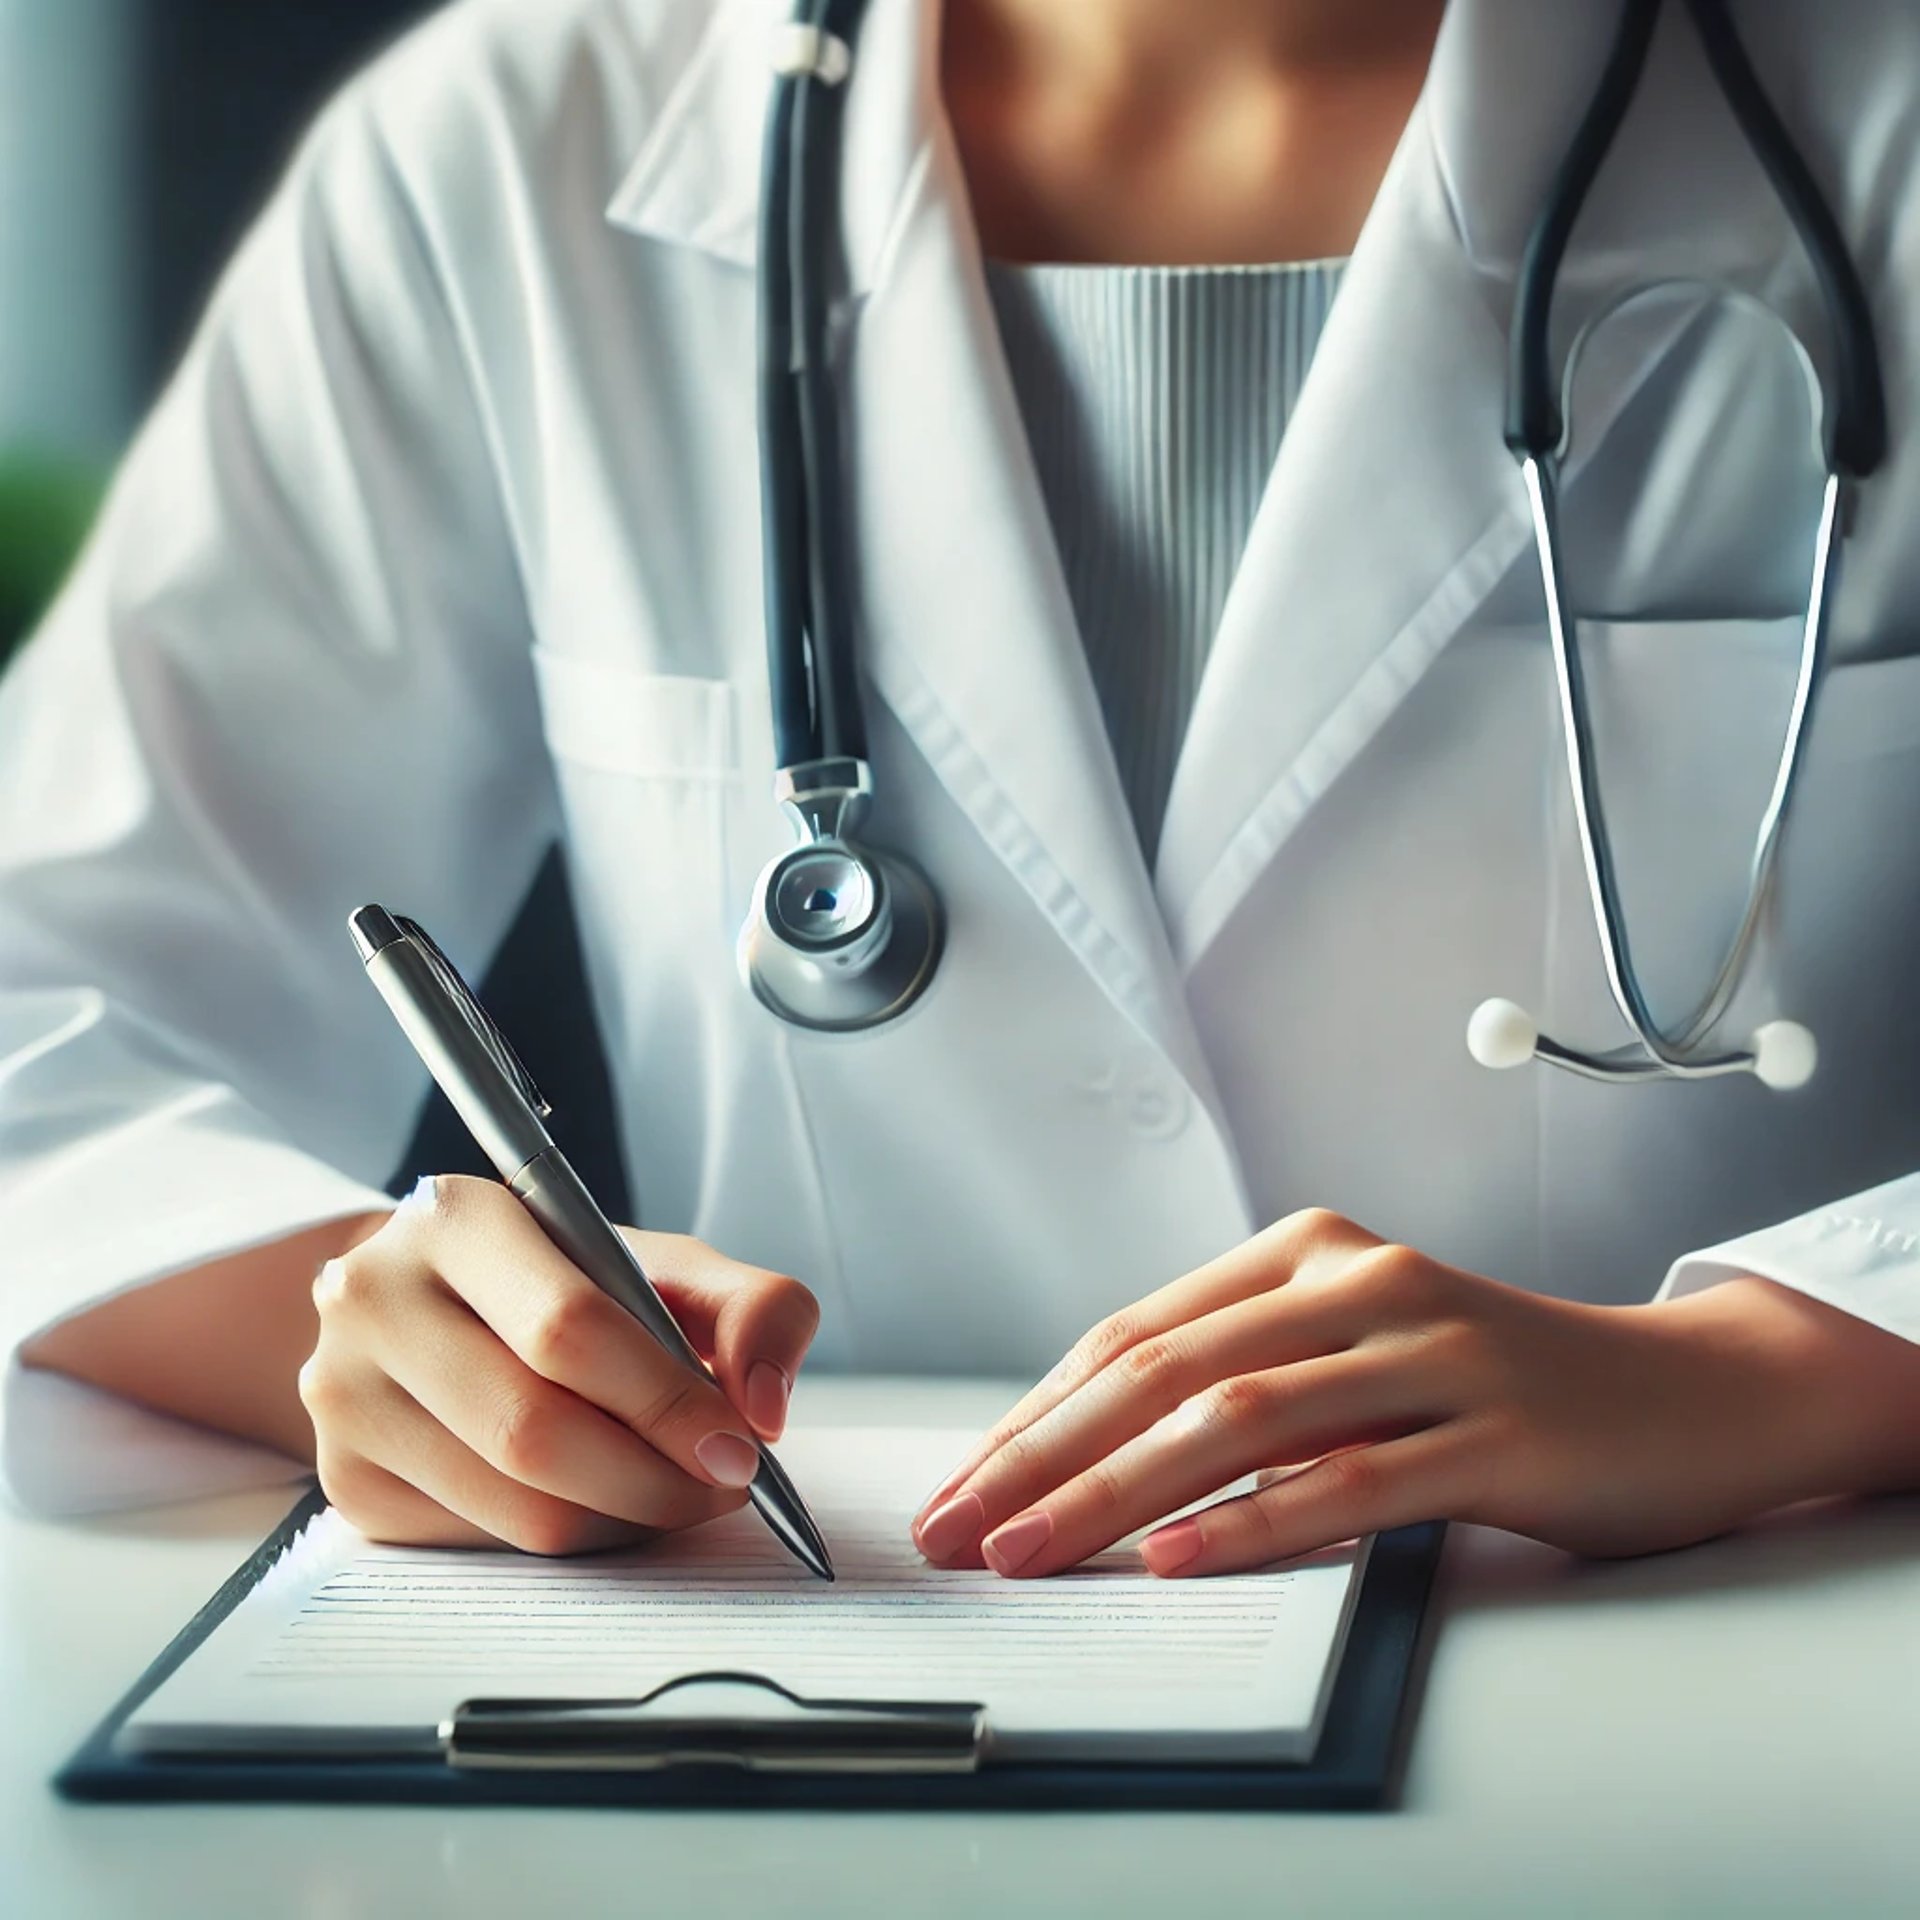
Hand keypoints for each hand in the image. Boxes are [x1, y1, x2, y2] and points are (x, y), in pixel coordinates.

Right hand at [299, 1174, 818, 1553]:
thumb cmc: (566, 1284)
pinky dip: (569, 1539)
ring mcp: (345, 1395)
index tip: (742, 1447)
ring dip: (624, 1519)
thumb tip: (765, 1407)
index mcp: (455, 1217)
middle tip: (723, 1485)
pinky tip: (600, 1500)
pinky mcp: (345, 1480)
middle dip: (656, 1478)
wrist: (437, 1306)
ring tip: (674, 1492)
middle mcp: (374, 1298)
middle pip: (535, 1431)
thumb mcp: (662, 1265)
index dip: (667, 1401)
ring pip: (515, 1506)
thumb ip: (751, 1307)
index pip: (568, 1328)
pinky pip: (485, 1545)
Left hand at [911, 1208, 1890, 1578]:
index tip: (966, 1486)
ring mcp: (1429, 1350)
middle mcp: (1359, 1281)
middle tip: (963, 1529)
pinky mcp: (1492, 1431)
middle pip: (1168, 1371)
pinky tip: (1179, 1560)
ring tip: (1035, 1554)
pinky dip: (1255, 1522)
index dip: (1039, 1413)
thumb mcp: (1355, 1347)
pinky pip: (1351, 1478)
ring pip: (1241, 1420)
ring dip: (1118, 1494)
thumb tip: (1090, 1454)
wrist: (1682, 1395)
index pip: (1140, 1334)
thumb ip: (1247, 1373)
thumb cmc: (1490, 1383)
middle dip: (1047, 1456)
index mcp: (1307, 1249)